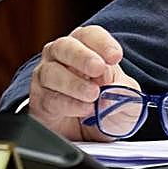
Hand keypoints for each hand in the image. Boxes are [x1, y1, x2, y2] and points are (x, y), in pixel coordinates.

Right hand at [27, 25, 138, 140]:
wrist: (94, 133)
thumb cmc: (109, 104)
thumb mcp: (127, 97)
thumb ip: (125, 92)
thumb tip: (111, 91)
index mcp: (85, 46)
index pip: (90, 35)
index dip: (102, 43)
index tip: (115, 57)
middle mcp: (60, 56)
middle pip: (64, 46)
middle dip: (82, 57)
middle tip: (98, 68)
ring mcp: (46, 77)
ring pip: (51, 72)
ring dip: (74, 83)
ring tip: (93, 94)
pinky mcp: (40, 101)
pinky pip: (49, 98)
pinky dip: (69, 104)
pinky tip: (85, 109)